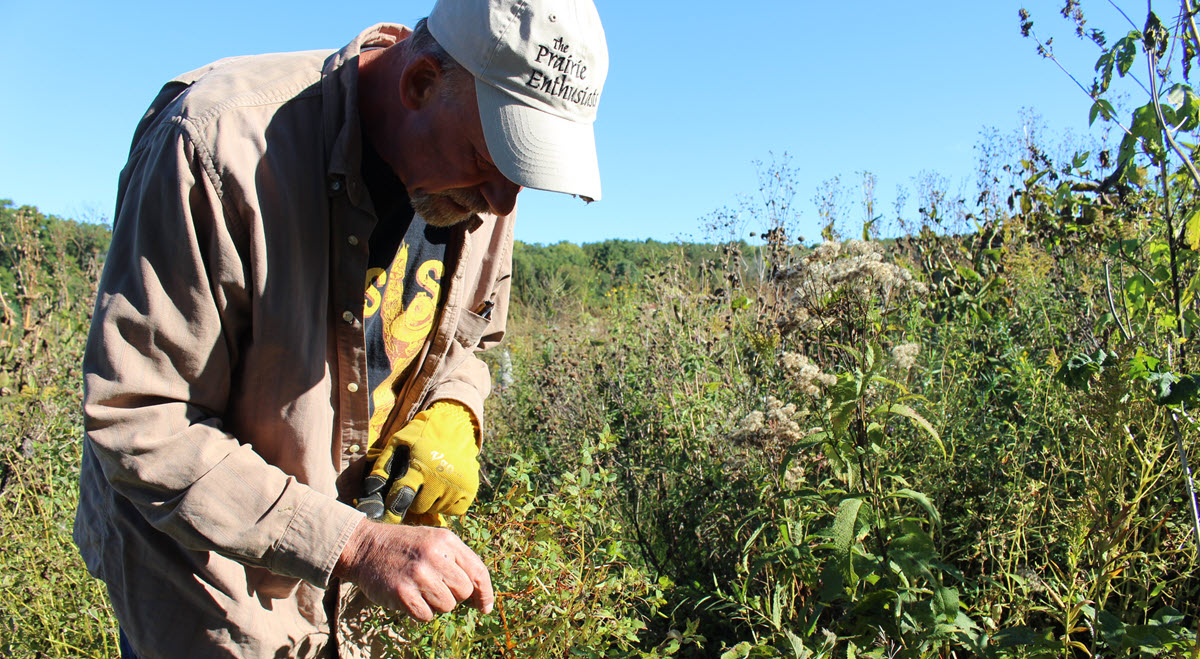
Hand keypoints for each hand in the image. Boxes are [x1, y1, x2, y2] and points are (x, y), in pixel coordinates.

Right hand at [334, 518, 493, 621]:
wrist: (366, 548)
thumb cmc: (405, 547)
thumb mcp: (434, 541)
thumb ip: (458, 561)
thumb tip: (480, 597)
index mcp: (446, 541)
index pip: (478, 572)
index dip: (485, 593)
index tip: (484, 607)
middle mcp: (434, 556)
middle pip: (464, 592)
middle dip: (453, 594)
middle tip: (435, 585)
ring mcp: (418, 575)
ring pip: (447, 606)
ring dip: (435, 603)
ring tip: (420, 588)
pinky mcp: (403, 593)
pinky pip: (426, 615)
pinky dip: (419, 611)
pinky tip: (409, 596)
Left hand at [356, 402, 479, 523]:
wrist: (455, 426)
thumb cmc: (422, 435)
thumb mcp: (398, 442)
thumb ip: (382, 465)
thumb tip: (370, 490)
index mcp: (420, 467)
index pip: (402, 497)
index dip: (393, 506)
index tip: (389, 509)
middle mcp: (440, 479)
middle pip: (419, 507)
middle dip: (415, 498)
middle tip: (417, 484)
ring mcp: (457, 486)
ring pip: (435, 510)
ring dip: (430, 501)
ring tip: (431, 483)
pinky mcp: (469, 492)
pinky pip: (453, 511)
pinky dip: (446, 504)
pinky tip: (444, 488)